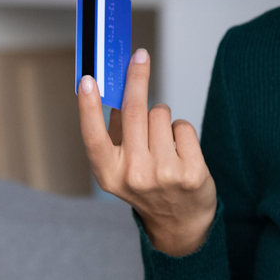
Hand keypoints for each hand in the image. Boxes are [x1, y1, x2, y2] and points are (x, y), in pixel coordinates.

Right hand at [76, 48, 217, 256]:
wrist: (180, 222)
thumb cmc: (148, 185)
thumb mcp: (122, 167)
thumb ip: (116, 132)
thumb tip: (113, 89)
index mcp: (108, 174)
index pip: (93, 136)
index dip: (88, 106)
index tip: (88, 79)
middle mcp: (133, 175)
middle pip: (134, 111)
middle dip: (137, 78)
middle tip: (140, 57)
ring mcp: (164, 174)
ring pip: (161, 114)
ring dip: (162, 116)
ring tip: (163, 140)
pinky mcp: (191, 172)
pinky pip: (183, 126)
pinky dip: (181, 130)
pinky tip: (179, 148)